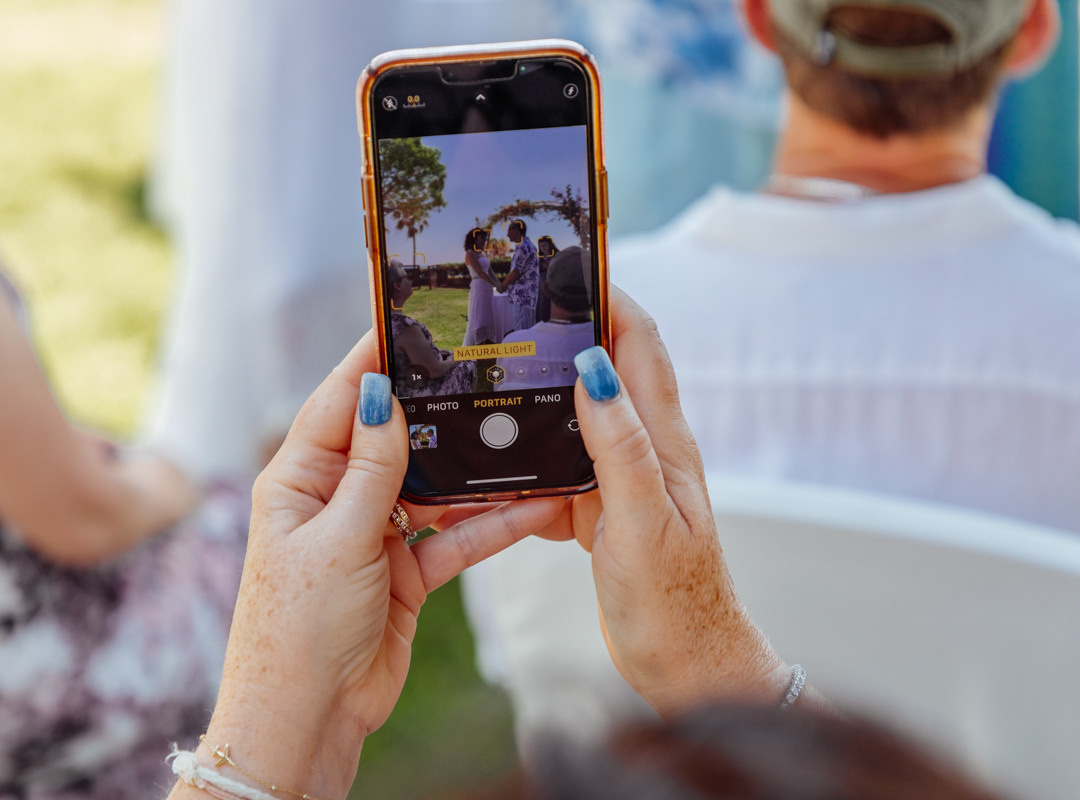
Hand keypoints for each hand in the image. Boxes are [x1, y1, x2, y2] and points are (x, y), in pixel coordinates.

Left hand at [191, 333, 562, 799]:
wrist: (307, 719)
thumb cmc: (297, 631)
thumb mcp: (337, 540)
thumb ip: (371, 470)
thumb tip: (383, 393)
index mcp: (298, 480)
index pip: (340, 402)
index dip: (374, 360)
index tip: (409, 320)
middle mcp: (334, 499)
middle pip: (392, 438)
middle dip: (435, 410)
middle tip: (481, 368)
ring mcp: (371, 534)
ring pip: (432, 486)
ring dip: (473, 470)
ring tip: (519, 431)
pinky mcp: (403, 572)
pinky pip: (453, 536)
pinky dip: (488, 523)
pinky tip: (531, 503)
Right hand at [539, 289, 796, 714]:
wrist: (687, 667)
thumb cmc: (675, 603)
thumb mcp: (642, 522)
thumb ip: (619, 446)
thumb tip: (595, 368)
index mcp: (662, 443)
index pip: (639, 343)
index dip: (610, 295)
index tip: (571, 258)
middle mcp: (646, 451)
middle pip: (607, 367)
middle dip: (571, 327)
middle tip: (521, 301)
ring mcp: (624, 481)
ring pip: (578, 416)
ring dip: (546, 389)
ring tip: (500, 371)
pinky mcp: (604, 512)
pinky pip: (562, 469)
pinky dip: (532, 459)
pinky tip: (502, 467)